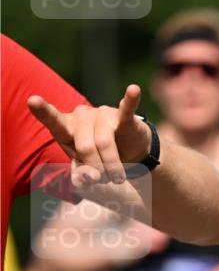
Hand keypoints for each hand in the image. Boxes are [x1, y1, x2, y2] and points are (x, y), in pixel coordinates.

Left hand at [27, 85, 151, 188]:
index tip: (33, 101)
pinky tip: (134, 90)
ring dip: (113, 166)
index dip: (43, 111)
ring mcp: (102, 114)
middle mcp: (81, 116)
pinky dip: (130, 100)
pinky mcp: (123, 116)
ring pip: (104, 143)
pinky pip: (126, 109)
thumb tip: (92, 177)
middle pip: (85, 146)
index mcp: (66, 128)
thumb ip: (81, 175)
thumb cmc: (98, 159)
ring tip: (118, 179)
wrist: (127, 153)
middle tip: (104, 180)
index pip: (53, 120)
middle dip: (96, 168)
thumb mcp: (85, 170)